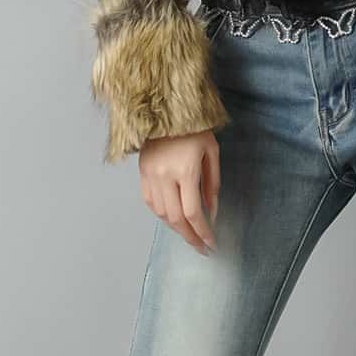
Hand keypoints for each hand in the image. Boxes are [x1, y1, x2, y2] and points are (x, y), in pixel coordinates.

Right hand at [138, 131, 219, 254]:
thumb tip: (212, 212)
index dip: (202, 232)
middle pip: (176, 219)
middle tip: (201, 248)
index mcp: (185, 170)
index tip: (211, 244)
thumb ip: (212, 184)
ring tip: (190, 234)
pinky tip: (173, 219)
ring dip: (176, 228)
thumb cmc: (194, 128)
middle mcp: (165, 176)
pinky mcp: (142, 172)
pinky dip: (161, 214)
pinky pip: (150, 202)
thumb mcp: (211, 153)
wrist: (166, 108)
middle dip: (190, 237)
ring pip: (161, 213)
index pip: (193, 212)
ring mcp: (150, 175)